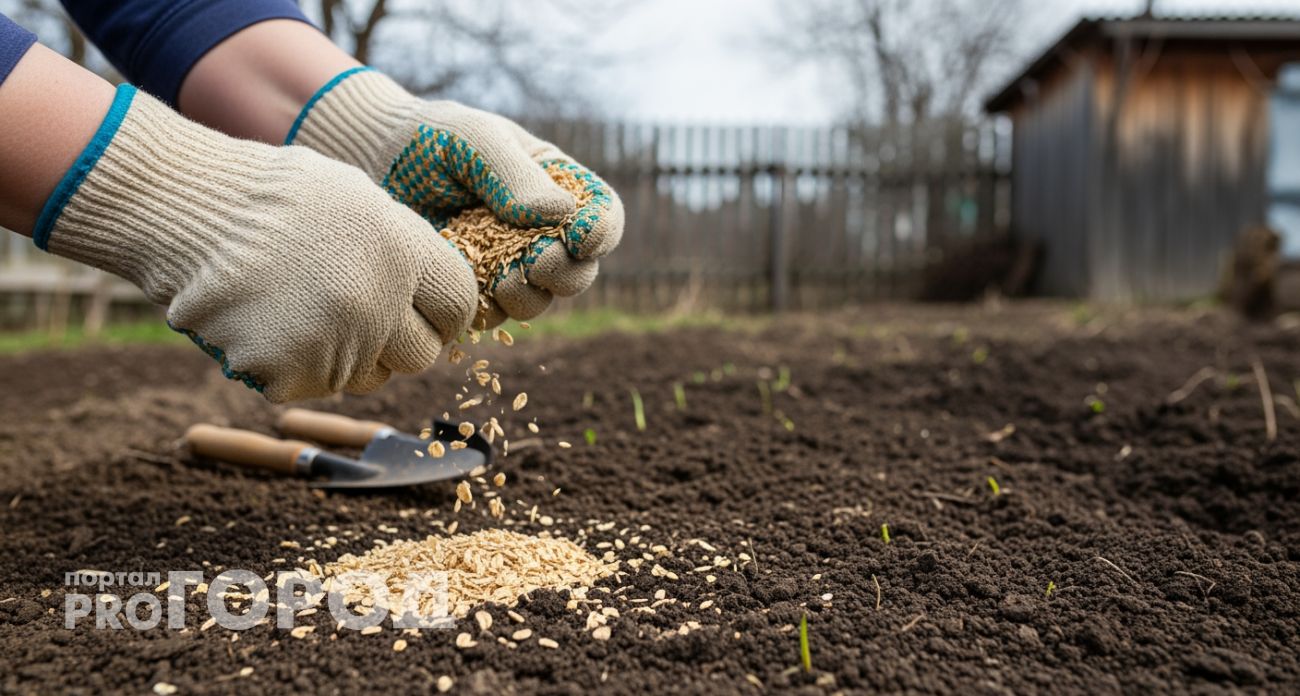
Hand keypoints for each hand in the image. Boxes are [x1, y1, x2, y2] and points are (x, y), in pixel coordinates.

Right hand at [37, 86, 477, 401]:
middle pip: (421, 354)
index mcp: (403, 250)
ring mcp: (334, 342)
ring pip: (368, 376)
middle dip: (398, 343)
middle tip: (358, 317)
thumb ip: (404, 249)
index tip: (422, 311)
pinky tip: (268, 325)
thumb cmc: (272, 197)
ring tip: (302, 309)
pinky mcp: (289, 374)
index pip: (458, 306)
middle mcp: (378, 301)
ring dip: (346, 356)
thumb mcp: (357, 199)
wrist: (185, 210)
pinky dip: (294, 367)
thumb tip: (437, 294)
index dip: (442, 312)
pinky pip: (314, 386)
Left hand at [288, 68, 622, 326]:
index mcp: (554, 188)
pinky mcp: (468, 291)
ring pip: (538, 300)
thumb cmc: (426, 138)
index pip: (602, 216)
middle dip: (565, 274)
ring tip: (500, 280)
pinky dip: (485, 310)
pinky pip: (490, 315)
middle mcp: (538, 233)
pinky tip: (467, 291)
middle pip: (578, 270)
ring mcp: (504, 266)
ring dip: (527, 296)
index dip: (602, 232)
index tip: (582, 237)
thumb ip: (514, 173)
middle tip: (539, 264)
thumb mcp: (474, 139)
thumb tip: (559, 215)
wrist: (365, 161)